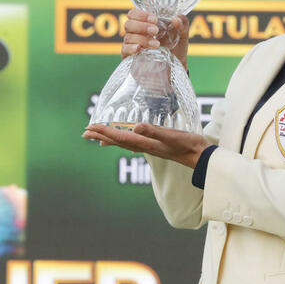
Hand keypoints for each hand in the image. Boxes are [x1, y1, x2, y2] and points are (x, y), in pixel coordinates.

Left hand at [82, 122, 208, 167]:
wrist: (199, 156)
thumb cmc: (187, 145)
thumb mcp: (171, 136)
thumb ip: (154, 132)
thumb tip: (136, 127)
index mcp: (145, 143)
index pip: (119, 137)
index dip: (104, 131)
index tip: (90, 127)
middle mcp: (144, 146)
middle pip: (117, 141)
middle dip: (100, 136)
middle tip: (85, 133)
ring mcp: (148, 146)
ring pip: (123, 142)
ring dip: (109, 138)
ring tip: (97, 137)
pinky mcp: (154, 145)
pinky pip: (133, 142)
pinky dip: (123, 139)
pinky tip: (124, 138)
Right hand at [122, 9, 189, 70]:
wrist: (176, 68)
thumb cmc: (176, 48)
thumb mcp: (183, 35)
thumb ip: (183, 23)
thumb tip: (175, 18)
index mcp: (145, 24)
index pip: (133, 14)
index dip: (141, 14)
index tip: (154, 19)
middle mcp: (135, 33)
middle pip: (128, 24)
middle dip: (142, 26)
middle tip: (156, 30)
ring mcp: (131, 45)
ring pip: (129, 37)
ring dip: (142, 39)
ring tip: (157, 44)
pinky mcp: (130, 58)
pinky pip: (125, 50)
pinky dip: (131, 48)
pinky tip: (139, 49)